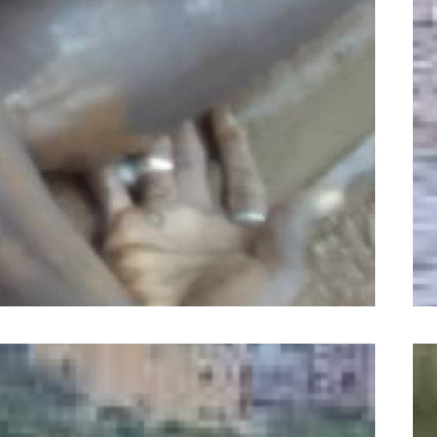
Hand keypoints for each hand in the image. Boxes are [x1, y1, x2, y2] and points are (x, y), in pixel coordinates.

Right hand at [79, 111, 343, 305]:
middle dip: (188, 129)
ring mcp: (157, 227)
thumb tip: (336, 190)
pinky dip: (102, 166)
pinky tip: (100, 134)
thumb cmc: (235, 314)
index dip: (234, 144)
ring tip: (146, 99)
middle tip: (181, 87)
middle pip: (193, 163)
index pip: (239, 177)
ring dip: (150, 138)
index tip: (226, 108)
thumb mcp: (278, 271)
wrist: (175, 349)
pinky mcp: (121, 237)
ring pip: (152, 169)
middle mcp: (196, 223)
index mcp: (238, 231)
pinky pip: (109, 192)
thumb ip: (297, 226)